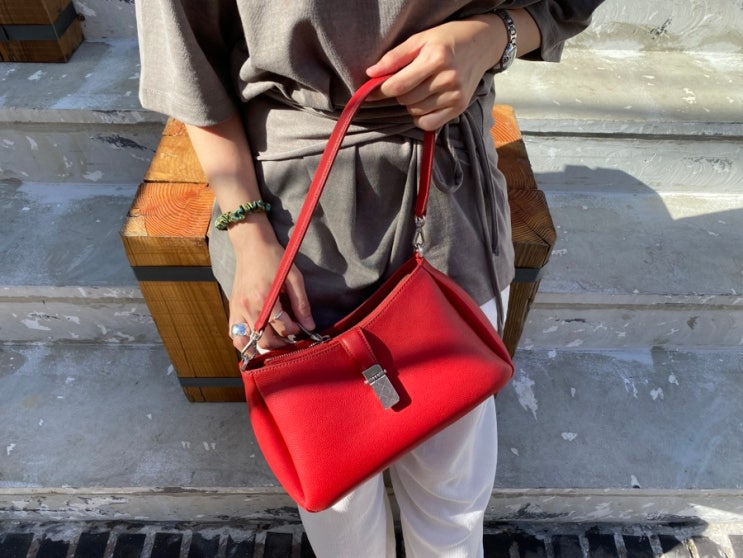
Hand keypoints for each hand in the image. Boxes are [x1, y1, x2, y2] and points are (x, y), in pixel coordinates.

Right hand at [227, 222, 314, 352]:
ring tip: (274, 340)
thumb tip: (310, 325)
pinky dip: (244, 340)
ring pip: (246, 342)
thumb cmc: (274, 258)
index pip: (282, 327)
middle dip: (280, 343)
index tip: (300, 326)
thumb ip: (301, 304)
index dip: (295, 330)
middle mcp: (248, 307)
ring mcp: (237, 309)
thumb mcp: (294, 278)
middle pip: (264, 340)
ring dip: (261, 345)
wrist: (251, 245)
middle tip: (290, 337)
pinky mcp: (232, 307)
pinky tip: (256, 337)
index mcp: (265, 298)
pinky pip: (234, 333)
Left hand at [366, 17, 501, 130]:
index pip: (398, 85)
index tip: (374, 89)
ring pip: (415, 111)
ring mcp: (455, 95)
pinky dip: (421, 117)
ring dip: (411, 103)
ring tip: (420, 88)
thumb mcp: (419, 39)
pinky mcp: (459, 107)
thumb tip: (371, 74)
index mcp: (435, 58)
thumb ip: (394, 57)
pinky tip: (425, 103)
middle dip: (400, 93)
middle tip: (407, 81)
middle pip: (406, 99)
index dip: (381, 90)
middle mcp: (447, 78)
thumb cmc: (446, 40)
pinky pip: (429, 123)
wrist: (481, 44)